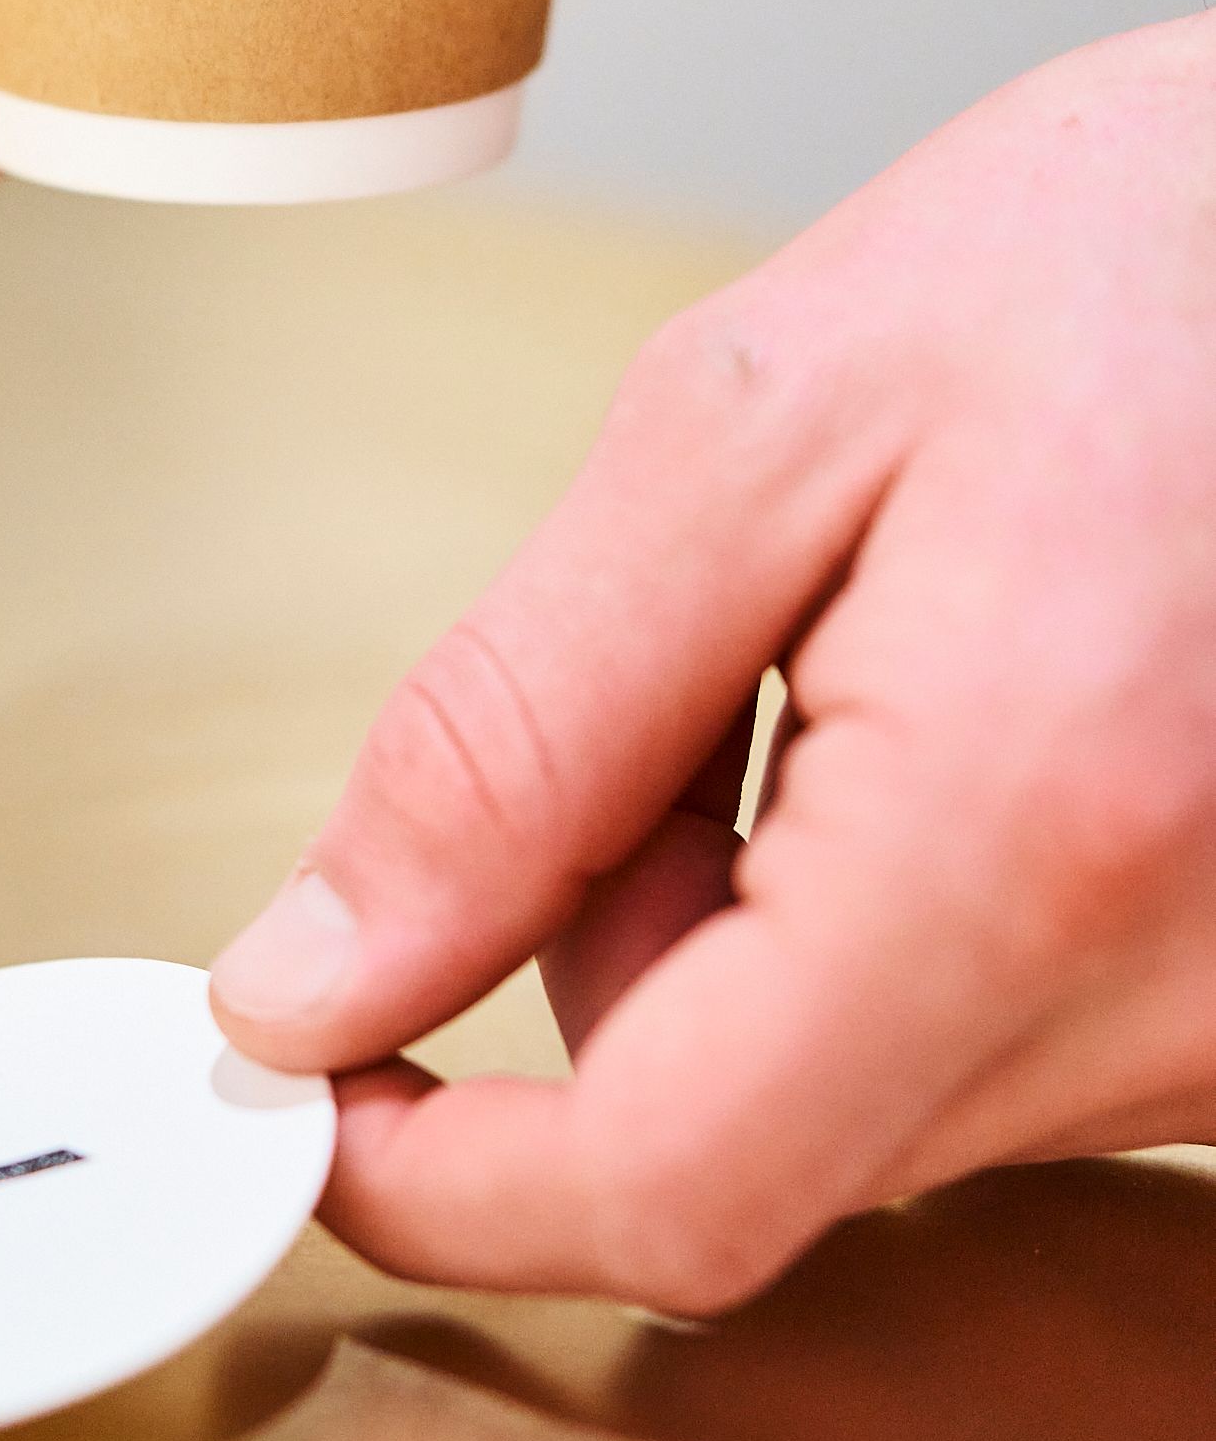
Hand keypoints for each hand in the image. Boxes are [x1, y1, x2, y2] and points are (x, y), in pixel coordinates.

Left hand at [209, 20, 1215, 1310]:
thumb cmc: (1133, 258)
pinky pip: (991, 1050)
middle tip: (679, 676)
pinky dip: (899, 921)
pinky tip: (965, 715)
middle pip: (748, 1140)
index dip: (445, 1177)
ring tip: (860, 649)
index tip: (311, 1077)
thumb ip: (515, 732)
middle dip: (613, 943)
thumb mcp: (754, 425)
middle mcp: (1176, 998)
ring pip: (859, 1100)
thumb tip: (315, 974)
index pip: (673, 1182)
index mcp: (1026, 835)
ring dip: (764, 922)